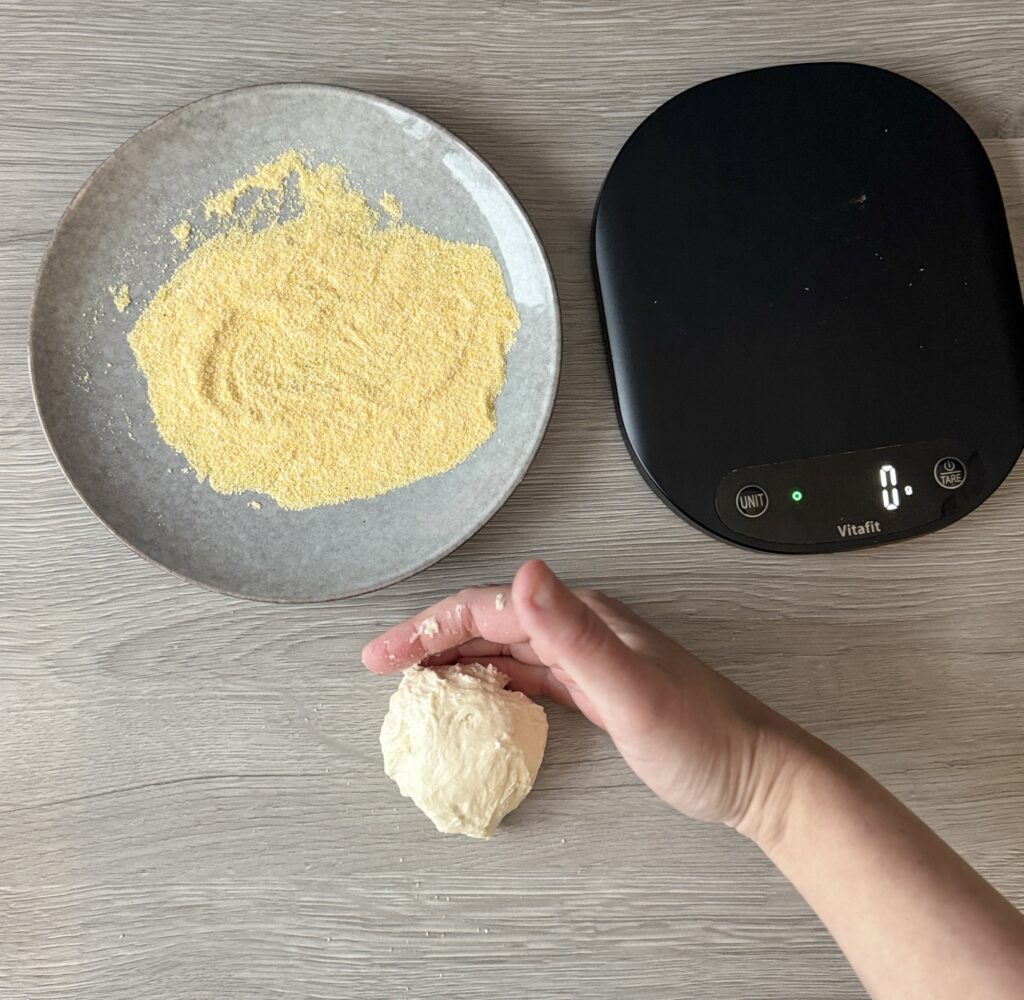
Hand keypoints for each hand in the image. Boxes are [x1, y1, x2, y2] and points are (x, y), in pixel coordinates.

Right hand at [362, 559, 808, 831]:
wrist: (753, 773)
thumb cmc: (700, 737)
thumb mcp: (631, 690)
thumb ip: (574, 634)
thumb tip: (525, 574)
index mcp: (581, 618)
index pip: (486, 609)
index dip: (428, 628)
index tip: (382, 657)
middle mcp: (580, 629)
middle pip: (489, 623)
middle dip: (432, 640)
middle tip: (383, 668)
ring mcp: (588, 659)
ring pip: (505, 649)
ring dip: (458, 660)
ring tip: (416, 683)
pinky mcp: (594, 689)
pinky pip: (528, 676)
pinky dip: (492, 682)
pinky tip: (478, 697)